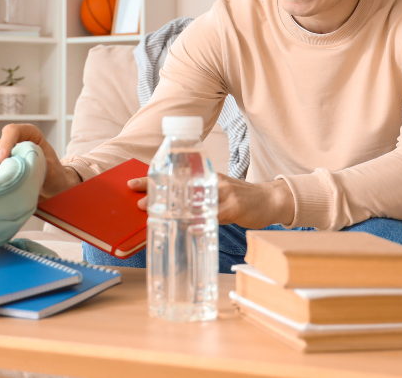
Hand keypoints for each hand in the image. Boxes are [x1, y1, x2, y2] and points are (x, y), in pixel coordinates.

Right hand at [0, 123, 80, 197]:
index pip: (12, 131)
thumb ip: (37, 161)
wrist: (54, 186)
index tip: (2, 159)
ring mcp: (3, 151)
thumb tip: (22, 163)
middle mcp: (13, 140)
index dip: (5, 143)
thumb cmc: (54, 174)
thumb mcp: (51, 166)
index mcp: (29, 134)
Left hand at [128, 173, 293, 226]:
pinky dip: (200, 220)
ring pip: (194, 198)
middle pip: (179, 184)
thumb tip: (170, 209)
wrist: (271, 199)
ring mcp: (223, 192)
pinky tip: (189, 226)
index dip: (152, 177)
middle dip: (158, 192)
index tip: (131, 183)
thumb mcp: (215, 191)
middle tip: (138, 201)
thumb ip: (196, 197)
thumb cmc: (239, 198)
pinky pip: (214, 214)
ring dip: (174, 207)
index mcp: (204, 176)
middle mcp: (211, 180)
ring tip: (157, 213)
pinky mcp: (234, 206)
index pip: (174, 175)